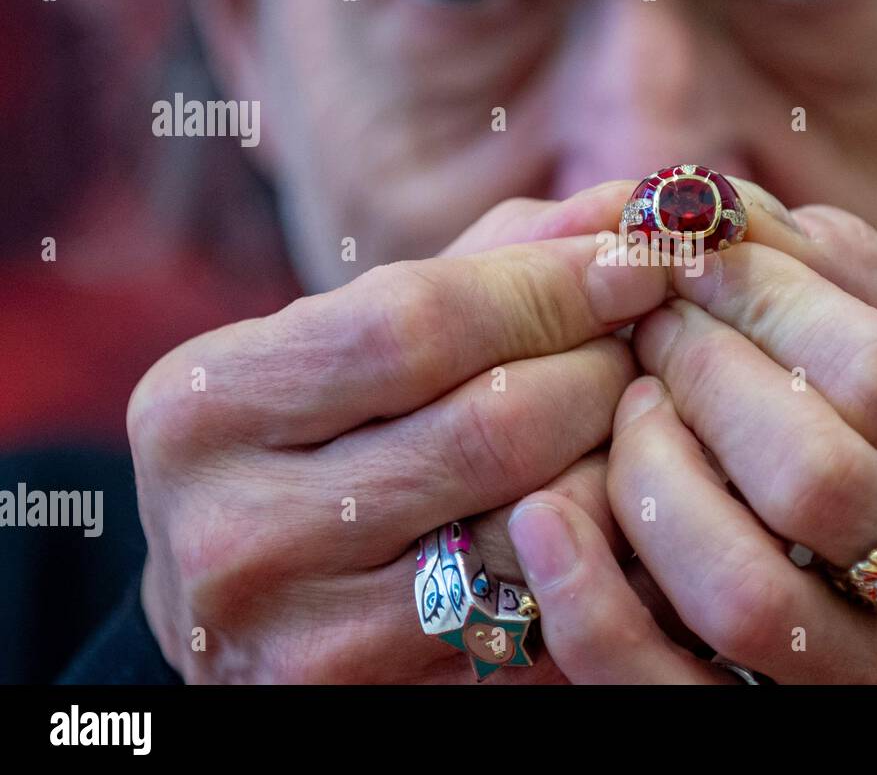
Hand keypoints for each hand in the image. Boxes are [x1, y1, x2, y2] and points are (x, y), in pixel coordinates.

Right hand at [128, 221, 669, 681]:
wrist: (239, 603)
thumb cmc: (313, 437)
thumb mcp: (355, 335)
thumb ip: (488, 264)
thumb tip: (627, 207)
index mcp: (204, 405)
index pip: (418, 323)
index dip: (550, 284)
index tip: (642, 255)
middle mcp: (238, 530)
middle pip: (496, 427)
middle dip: (603, 368)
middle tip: (640, 344)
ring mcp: (311, 636)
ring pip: (541, 526)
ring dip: (623, 460)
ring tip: (637, 421)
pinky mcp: (386, 699)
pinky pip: (552, 614)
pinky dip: (609, 550)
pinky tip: (622, 508)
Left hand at [508, 195, 876, 682]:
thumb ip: (862, 278)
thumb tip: (724, 211)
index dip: (764, 300)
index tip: (695, 252)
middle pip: (806, 475)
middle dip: (702, 373)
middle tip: (657, 322)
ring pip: (739, 590)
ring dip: (650, 474)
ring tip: (634, 407)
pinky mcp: (810, 732)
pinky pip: (673, 691)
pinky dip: (593, 608)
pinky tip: (548, 519)